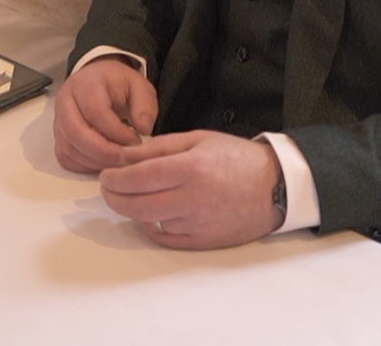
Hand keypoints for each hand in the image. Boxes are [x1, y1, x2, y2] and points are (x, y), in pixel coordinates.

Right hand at [53, 56, 156, 172]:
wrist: (98, 82)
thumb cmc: (118, 85)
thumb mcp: (139, 87)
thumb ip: (145, 105)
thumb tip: (143, 129)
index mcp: (84, 83)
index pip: (94, 112)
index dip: (116, 132)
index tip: (136, 141)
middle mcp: (64, 101)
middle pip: (75, 132)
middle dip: (103, 152)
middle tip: (126, 159)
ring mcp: (58, 121)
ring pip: (69, 148)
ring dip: (96, 161)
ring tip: (120, 163)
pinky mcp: (58, 138)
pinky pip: (66, 158)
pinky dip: (85, 166)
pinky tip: (105, 164)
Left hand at [99, 130, 284, 248]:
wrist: (275, 186)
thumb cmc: (236, 158)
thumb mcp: (198, 139)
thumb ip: (159, 147)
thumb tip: (124, 156)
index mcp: (190, 169)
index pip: (137, 178)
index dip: (113, 179)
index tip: (105, 175)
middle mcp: (191, 199)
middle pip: (135, 205)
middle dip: (113, 197)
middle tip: (108, 189)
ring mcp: (197, 223)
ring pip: (148, 222)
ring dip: (130, 211)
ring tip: (127, 199)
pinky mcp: (203, 241)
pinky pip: (165, 239)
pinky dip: (151, 228)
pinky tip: (148, 215)